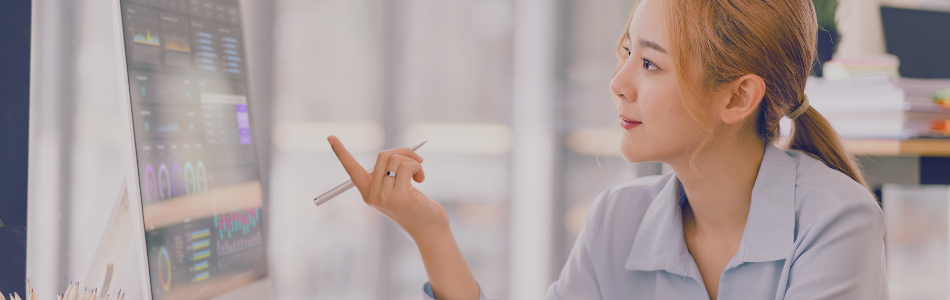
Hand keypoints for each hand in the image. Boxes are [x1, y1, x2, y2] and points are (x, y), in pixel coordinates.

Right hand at [327, 135, 449, 238]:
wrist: (430, 231)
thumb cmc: (416, 208)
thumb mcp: (398, 191)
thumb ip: (391, 174)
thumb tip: (396, 152)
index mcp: (368, 194)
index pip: (351, 169)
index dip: (341, 153)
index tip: (330, 137)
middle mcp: (373, 196)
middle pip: (382, 156)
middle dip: (403, 152)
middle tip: (417, 160)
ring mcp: (385, 197)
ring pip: (396, 159)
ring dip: (414, 161)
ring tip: (420, 174)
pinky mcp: (400, 196)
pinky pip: (407, 166)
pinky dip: (417, 166)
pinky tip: (422, 178)